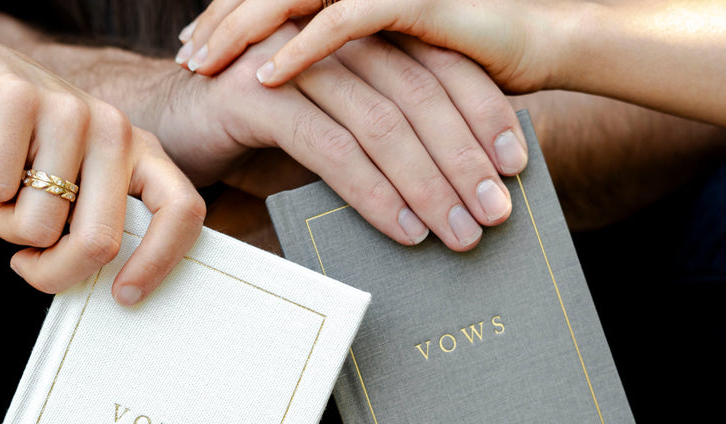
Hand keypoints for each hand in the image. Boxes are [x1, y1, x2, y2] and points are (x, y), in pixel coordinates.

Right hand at [0, 22, 204, 304]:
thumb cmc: (28, 151)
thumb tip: (109, 293)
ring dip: (8, 227)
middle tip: (28, 263)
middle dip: (55, 271)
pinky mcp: (14, 99)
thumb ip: (101, 225)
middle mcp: (116, 128)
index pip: (182, 211)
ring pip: (39, 226)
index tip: (123, 296)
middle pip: (100, 241)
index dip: (159, 262)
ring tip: (9, 193)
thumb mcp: (80, 185)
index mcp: (143, 153)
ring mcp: (69, 109)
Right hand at [166, 24, 527, 250]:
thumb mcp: (331, 129)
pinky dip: (372, 191)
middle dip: (465, 160)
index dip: (483, 116)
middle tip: (496, 214)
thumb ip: (379, 137)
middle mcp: (333, 37)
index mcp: (360, 37)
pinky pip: (331, 146)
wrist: (169, 122)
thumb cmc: (258, 135)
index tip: (516, 168)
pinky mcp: (258, 93)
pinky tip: (401, 230)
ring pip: (381, 122)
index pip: (439, 69)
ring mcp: (294, 60)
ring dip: (427, 184)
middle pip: (420, 95)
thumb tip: (447, 184)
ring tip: (457, 233)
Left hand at [178, 0, 565, 91]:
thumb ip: (351, 71)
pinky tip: (267, 77)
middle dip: (222, 21)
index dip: (232, 15)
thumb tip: (310, 105)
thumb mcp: (393, 70)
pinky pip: (343, 22)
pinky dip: (303, 50)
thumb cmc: (469, 67)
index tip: (194, 49)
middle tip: (185, 58)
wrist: (540, 48)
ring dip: (244, 31)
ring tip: (204, 66)